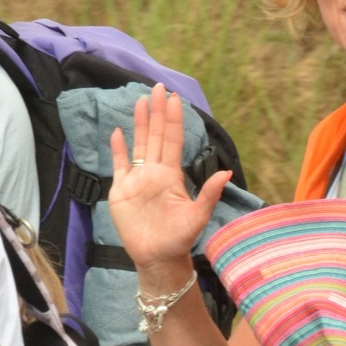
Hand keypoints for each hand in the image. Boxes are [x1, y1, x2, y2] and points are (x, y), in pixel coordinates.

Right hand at [105, 84, 233, 287]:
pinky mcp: (121, 191)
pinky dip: (118, 149)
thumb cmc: (179, 239)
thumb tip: (227, 172)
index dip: (174, 119)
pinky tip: (118, 132)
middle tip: (158, 87)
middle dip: (157, 112)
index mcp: (172, 175)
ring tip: (140, 101)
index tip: (175, 98)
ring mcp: (137, 181)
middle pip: (155, 136)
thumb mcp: (198, 216)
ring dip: (139, 123)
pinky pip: (119, 165)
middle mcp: (155, 173)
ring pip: (138, 145)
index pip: (173, 140)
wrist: (157, 258)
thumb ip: (209, 193)